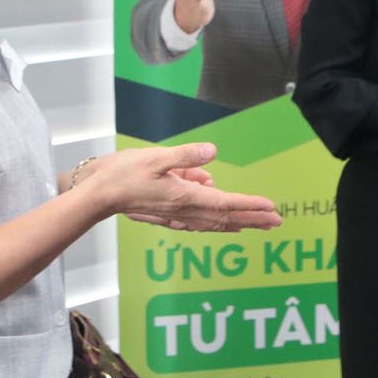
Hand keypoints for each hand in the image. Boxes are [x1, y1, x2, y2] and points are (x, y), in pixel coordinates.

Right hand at [89, 143, 279, 232]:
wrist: (100, 194)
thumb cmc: (124, 174)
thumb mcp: (155, 157)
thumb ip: (185, 156)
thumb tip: (211, 153)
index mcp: (184, 197)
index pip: (225, 203)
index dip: (249, 206)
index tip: (270, 208)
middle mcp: (184, 211)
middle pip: (226, 217)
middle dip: (253, 219)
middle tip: (276, 222)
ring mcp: (177, 217)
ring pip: (215, 223)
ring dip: (239, 223)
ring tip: (259, 224)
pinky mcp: (169, 217)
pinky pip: (201, 224)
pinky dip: (218, 224)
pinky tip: (224, 223)